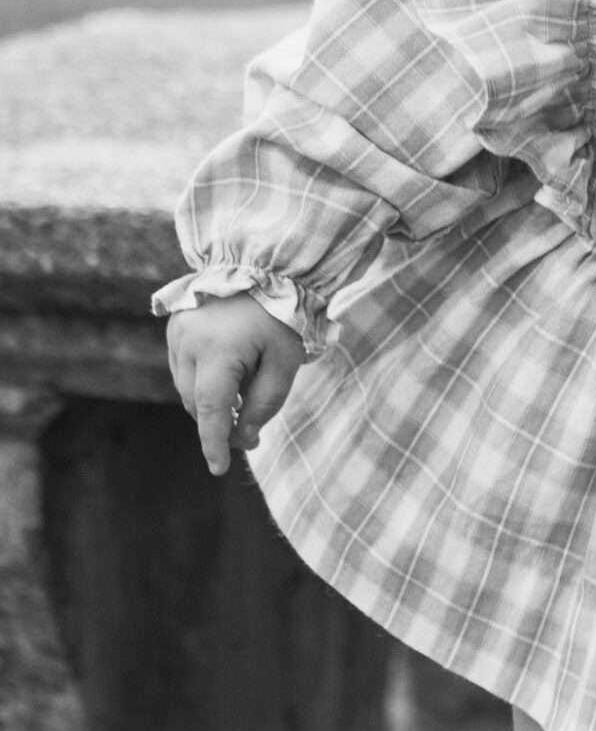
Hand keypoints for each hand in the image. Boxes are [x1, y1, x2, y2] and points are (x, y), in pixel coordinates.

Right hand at [164, 293, 305, 475]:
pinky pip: (183, 366)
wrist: (264, 262)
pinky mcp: (175, 325)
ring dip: (209, 401)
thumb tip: (245, 437)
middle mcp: (188, 342)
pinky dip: (201, 379)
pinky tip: (229, 374)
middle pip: (196, 402)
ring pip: (186, 387)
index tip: (218, 469)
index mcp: (217, 350)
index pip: (209, 410)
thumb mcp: (285, 360)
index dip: (214, 443)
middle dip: (220, 422)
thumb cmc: (280, 312)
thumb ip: (266, 402)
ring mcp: (177, 332)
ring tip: (244, 397)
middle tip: (250, 434)